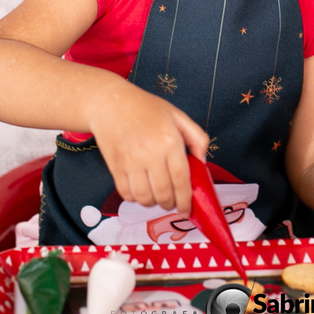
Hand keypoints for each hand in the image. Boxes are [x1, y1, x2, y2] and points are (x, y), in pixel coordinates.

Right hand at [87, 84, 208, 214]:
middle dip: (170, 204)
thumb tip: (202, 162)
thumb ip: (197, 137)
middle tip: (172, 202)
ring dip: (153, 203)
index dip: (186, 200)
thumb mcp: (177, 115)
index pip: (181, 180)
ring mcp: (130, 162)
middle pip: (164, 194)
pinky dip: (135, 198)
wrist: (110, 103)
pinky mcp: (115, 166)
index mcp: (169, 141)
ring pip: (145, 198)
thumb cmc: (145, 108)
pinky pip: (126, 194)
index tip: (187, 210)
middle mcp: (150, 154)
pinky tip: (140, 189)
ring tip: (156, 196)